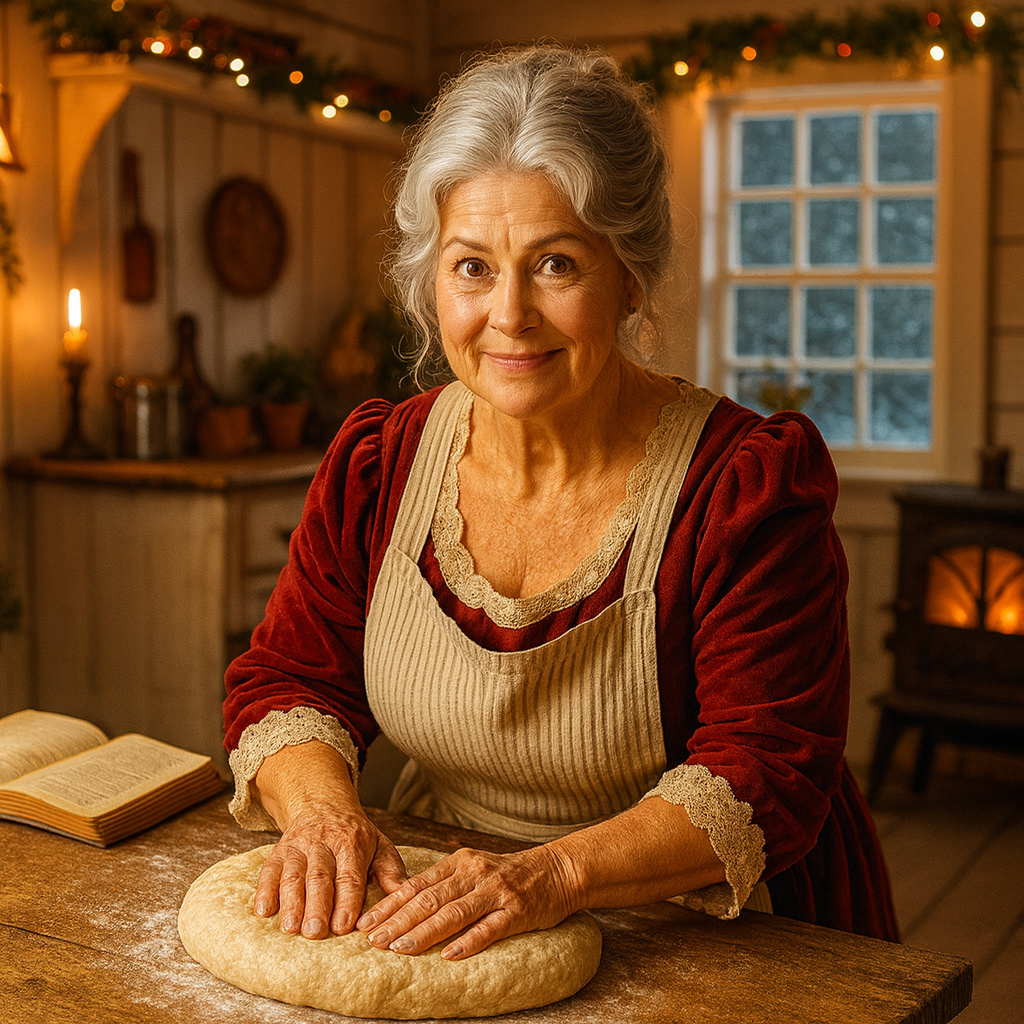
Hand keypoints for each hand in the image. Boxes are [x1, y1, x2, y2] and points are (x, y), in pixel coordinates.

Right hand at [254, 811, 407, 938]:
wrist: (324, 804)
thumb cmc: (356, 835)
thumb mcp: (379, 845)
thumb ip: (390, 870)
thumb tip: (402, 893)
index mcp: (352, 842)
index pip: (349, 875)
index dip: (346, 901)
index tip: (343, 927)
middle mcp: (323, 842)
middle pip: (319, 876)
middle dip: (317, 906)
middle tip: (314, 932)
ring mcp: (299, 845)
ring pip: (293, 874)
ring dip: (290, 902)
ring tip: (290, 928)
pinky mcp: (279, 850)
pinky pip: (269, 869)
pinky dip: (264, 890)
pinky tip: (262, 911)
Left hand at [356, 845, 578, 959]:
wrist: (555, 871)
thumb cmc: (506, 874)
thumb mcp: (472, 868)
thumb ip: (442, 882)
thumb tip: (402, 902)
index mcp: (459, 863)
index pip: (417, 885)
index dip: (390, 905)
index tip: (365, 923)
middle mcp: (474, 874)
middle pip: (430, 899)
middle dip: (398, 921)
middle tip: (373, 940)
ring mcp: (496, 893)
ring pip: (454, 913)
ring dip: (424, 932)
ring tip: (400, 948)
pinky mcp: (517, 912)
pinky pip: (489, 928)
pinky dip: (468, 942)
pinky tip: (449, 955)